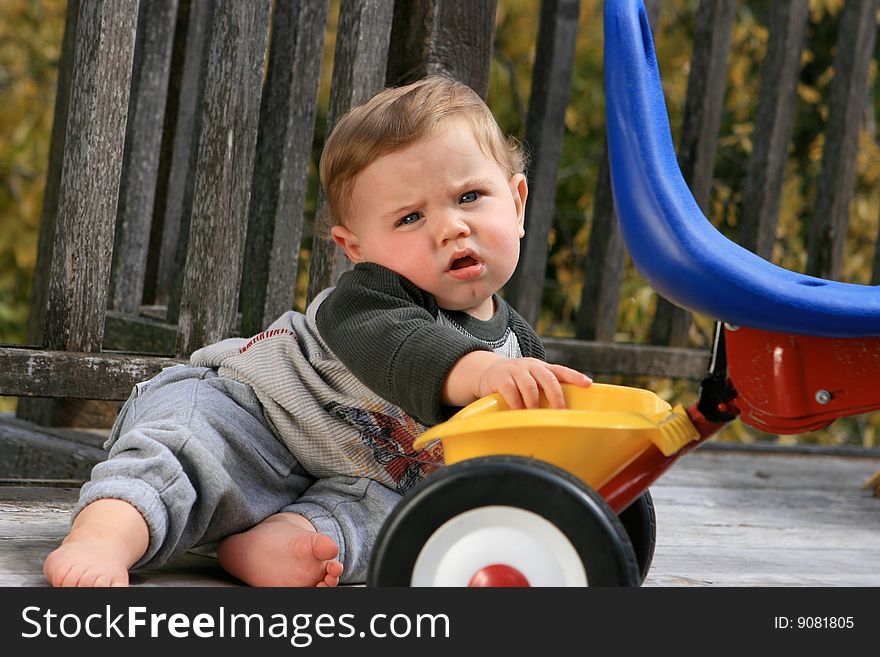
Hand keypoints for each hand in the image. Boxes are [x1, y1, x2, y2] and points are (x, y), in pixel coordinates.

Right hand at [477, 357, 591, 409]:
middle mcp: (531, 366)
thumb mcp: (532, 380)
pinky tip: (518, 412)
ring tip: (536, 414)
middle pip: (548, 378)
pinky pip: (511, 391)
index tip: (588, 384)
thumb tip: (562, 413)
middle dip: (556, 396)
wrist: (487, 372)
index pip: (562, 370)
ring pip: (530, 386)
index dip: (575, 376)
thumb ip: (545, 390)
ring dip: (535, 403)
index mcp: (542, 367)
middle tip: (561, 411)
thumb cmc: (516, 381)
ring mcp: (516, 370)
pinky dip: (516, 404)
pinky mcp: (501, 377)